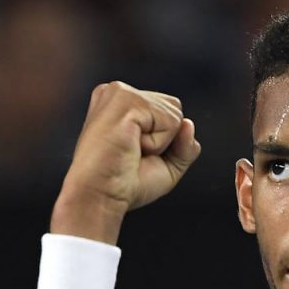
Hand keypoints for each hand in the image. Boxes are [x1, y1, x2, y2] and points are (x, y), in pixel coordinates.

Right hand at [52, 82, 201, 241]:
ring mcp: (121, 92)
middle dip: (166, 140)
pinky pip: (170, 122)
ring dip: (161, 143)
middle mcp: (119, 92)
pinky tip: (131, 147)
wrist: (100, 196)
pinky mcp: (126, 99)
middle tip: (133, 155)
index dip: (165, 142)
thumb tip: (188, 123)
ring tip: (130, 150)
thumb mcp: (166, 166)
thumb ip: (185, 145)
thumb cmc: (124, 184)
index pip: (169, 111)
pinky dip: (158, 143)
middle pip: (175, 108)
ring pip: (175, 114)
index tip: (134, 155)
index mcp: (122, 103)